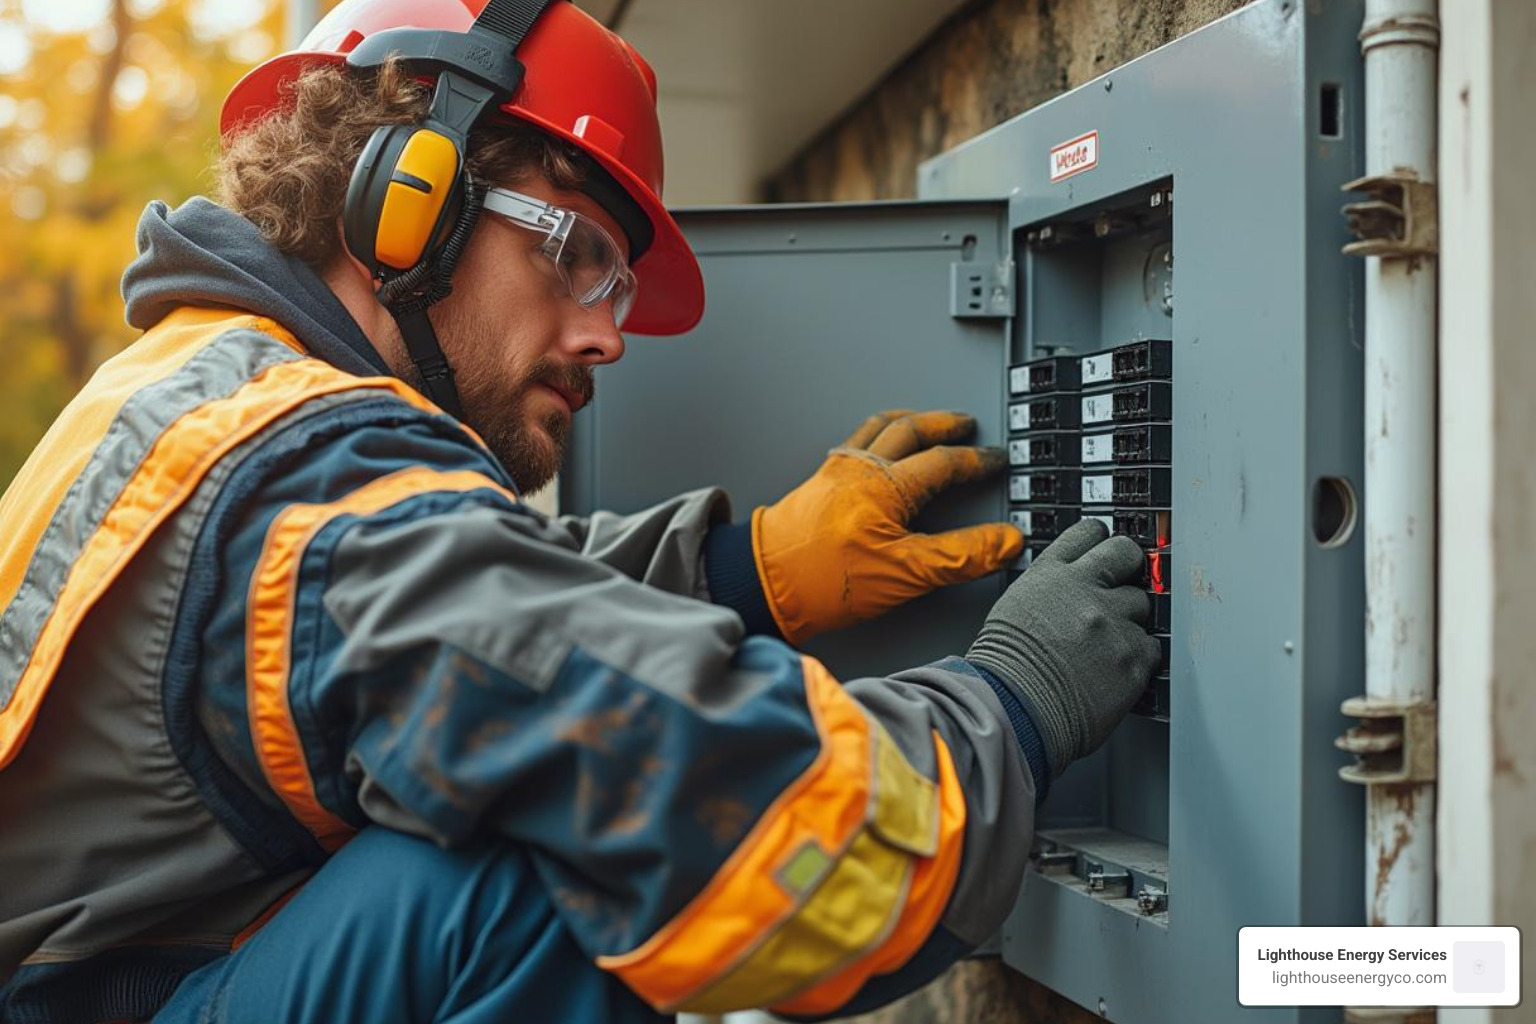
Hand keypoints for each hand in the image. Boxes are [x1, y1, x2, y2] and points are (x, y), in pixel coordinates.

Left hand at [753, 409, 1023, 645]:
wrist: (761, 582)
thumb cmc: (821, 578)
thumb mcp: (906, 572)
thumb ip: (960, 556)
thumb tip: (1005, 542)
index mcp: (887, 483)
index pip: (944, 461)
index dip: (977, 460)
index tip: (996, 460)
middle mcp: (860, 468)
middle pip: (910, 429)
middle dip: (942, 423)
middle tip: (964, 422)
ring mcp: (835, 472)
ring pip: (877, 429)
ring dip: (906, 421)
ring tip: (922, 420)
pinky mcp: (817, 484)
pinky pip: (853, 442)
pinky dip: (875, 435)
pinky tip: (873, 448)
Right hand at [966, 519, 1160, 775]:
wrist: (1014, 712)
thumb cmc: (1006, 670)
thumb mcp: (1016, 608)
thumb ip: (1051, 589)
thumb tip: (1072, 585)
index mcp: (1051, 576)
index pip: (1088, 533)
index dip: (1099, 542)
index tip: (1103, 552)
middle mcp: (1085, 591)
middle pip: (1127, 553)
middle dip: (1129, 567)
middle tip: (1123, 585)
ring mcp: (1113, 624)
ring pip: (1143, 604)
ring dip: (1131, 619)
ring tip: (1108, 643)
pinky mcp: (1133, 659)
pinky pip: (1151, 647)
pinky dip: (1138, 657)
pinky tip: (1115, 668)